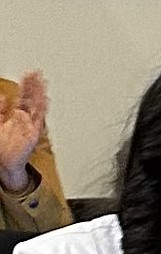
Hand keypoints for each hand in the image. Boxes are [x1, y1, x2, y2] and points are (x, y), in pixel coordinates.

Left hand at [0, 72, 47, 191]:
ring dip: (40, 94)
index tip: (29, 74)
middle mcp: (25, 120)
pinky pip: (39, 119)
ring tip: (43, 82)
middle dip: (35, 86)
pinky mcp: (33, 133)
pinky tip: (45, 100)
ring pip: (37, 107)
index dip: (26, 85)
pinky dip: (43, 110)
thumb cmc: (2, 147)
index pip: (23, 97)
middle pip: (31, 99)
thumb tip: (3, 96)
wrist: (6, 162)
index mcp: (16, 116)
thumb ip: (0, 110)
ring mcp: (30, 126)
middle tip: (38, 73)